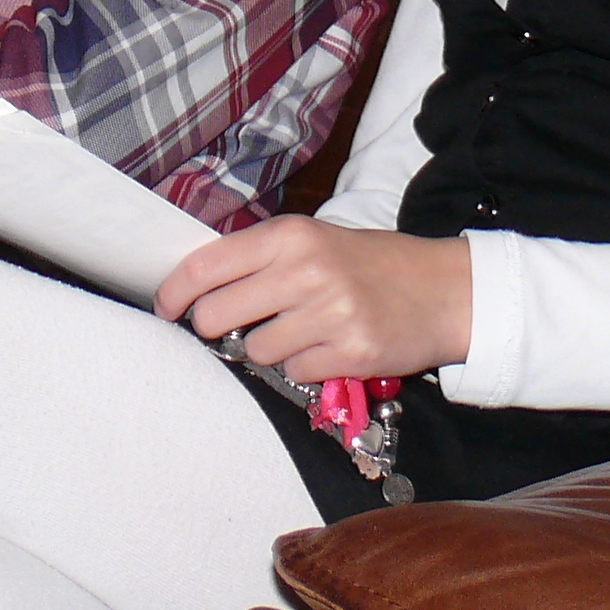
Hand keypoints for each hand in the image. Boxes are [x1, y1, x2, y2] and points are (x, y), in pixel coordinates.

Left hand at [153, 217, 473, 386]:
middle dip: (218, 328)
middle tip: (238, 325)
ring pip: (254, 351)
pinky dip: (304, 366)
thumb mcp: (314, 240)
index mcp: (290, 236)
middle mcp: (305, 271)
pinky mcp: (349, 354)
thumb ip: (261, 257)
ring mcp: (328, 315)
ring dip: (269, 348)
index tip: (166, 307)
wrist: (444, 290)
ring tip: (303, 330)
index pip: (205, 265)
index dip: (174, 291)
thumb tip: (197, 285)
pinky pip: (294, 373)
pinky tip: (329, 347)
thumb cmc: (371, 264)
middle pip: (216, 316)